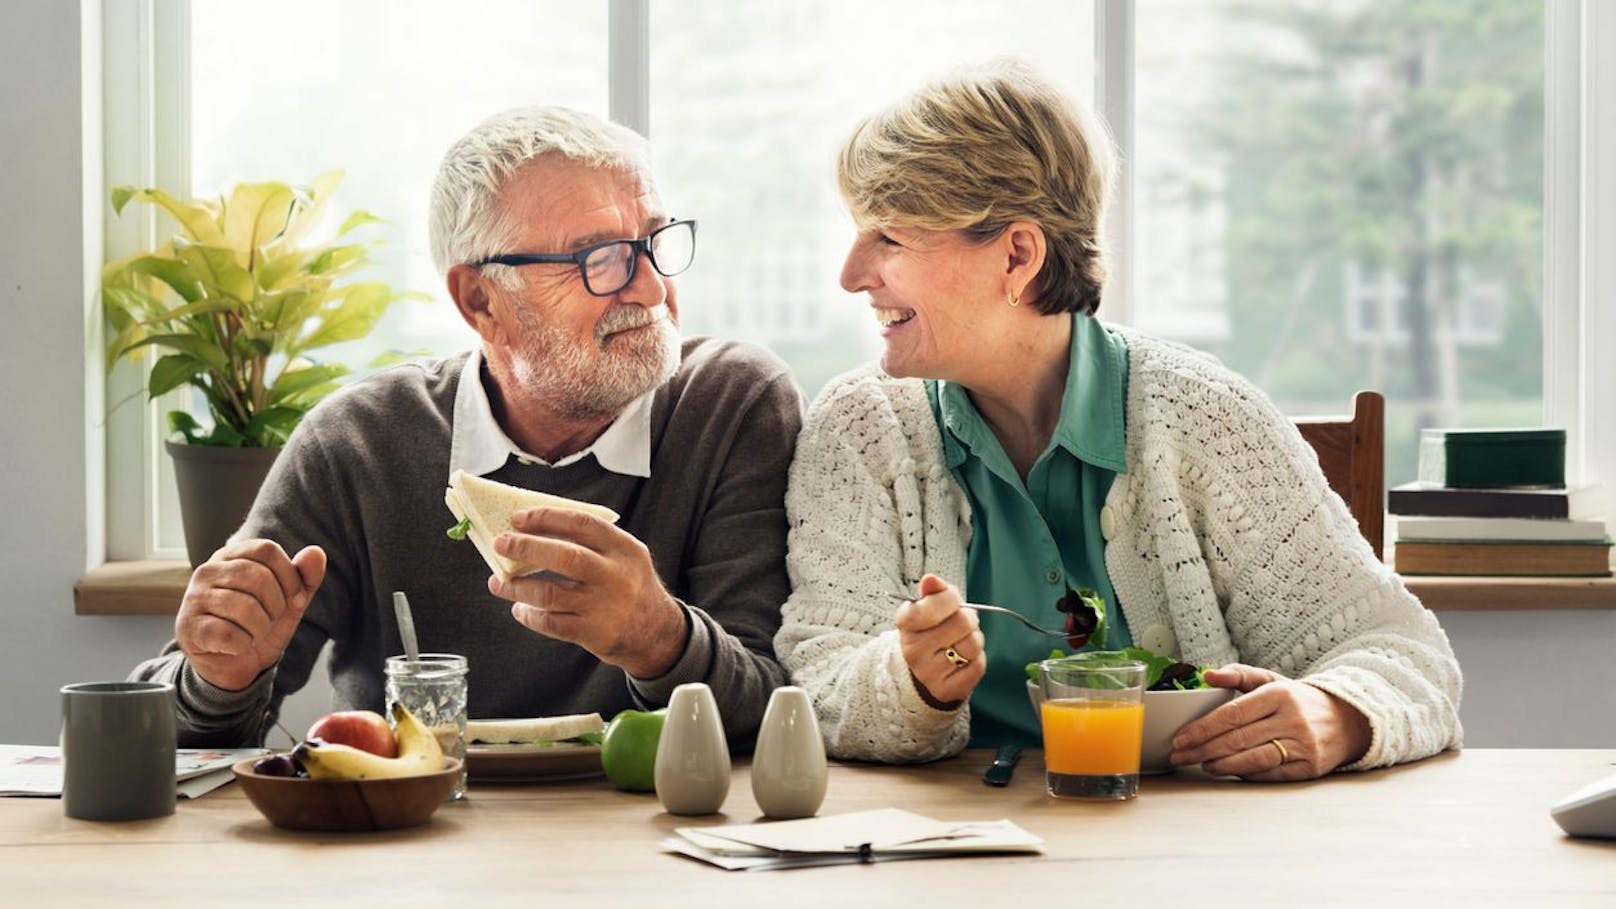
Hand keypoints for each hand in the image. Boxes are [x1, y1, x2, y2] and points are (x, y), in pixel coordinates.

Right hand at [175, 540, 326, 690]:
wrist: (234, 665)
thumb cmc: (260, 624)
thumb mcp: (289, 601)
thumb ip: (304, 577)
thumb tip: (316, 552)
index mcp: (232, 555)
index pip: (267, 550)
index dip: (290, 577)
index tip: (293, 599)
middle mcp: (208, 570)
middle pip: (258, 577)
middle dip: (277, 606)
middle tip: (270, 621)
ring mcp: (193, 598)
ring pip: (244, 606)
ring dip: (260, 628)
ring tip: (253, 633)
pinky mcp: (187, 627)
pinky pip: (227, 633)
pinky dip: (242, 644)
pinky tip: (236, 645)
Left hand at [489, 506, 686, 678]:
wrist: (657, 634)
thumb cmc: (630, 587)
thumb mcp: (625, 557)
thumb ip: (592, 543)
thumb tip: (536, 530)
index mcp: (624, 549)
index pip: (582, 524)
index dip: (547, 518)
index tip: (519, 518)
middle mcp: (616, 576)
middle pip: (565, 556)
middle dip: (527, 548)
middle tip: (501, 543)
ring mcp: (605, 606)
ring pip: (550, 593)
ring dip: (518, 587)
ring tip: (499, 583)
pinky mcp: (595, 633)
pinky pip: (552, 623)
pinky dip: (530, 615)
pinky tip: (520, 609)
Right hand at [896, 573, 985, 708]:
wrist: (923, 671)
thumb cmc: (931, 631)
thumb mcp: (928, 607)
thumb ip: (933, 591)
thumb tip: (930, 579)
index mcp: (905, 624)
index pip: (935, 603)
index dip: (951, 598)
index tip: (951, 600)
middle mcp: (912, 650)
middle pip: (962, 622)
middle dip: (969, 619)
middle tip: (962, 623)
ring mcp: (928, 673)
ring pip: (973, 645)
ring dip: (975, 639)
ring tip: (962, 641)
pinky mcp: (945, 690)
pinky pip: (977, 666)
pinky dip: (976, 660)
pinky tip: (963, 660)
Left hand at [1168, 663, 1371, 780]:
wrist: (1347, 720)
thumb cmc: (1298, 700)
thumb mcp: (1272, 680)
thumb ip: (1239, 674)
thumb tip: (1207, 675)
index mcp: (1279, 694)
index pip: (1233, 713)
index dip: (1203, 728)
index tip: (1181, 737)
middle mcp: (1292, 719)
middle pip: (1238, 738)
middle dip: (1203, 748)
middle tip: (1179, 755)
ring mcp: (1303, 745)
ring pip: (1253, 758)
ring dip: (1221, 764)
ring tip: (1201, 764)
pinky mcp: (1309, 767)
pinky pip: (1270, 774)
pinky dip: (1245, 773)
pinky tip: (1227, 770)